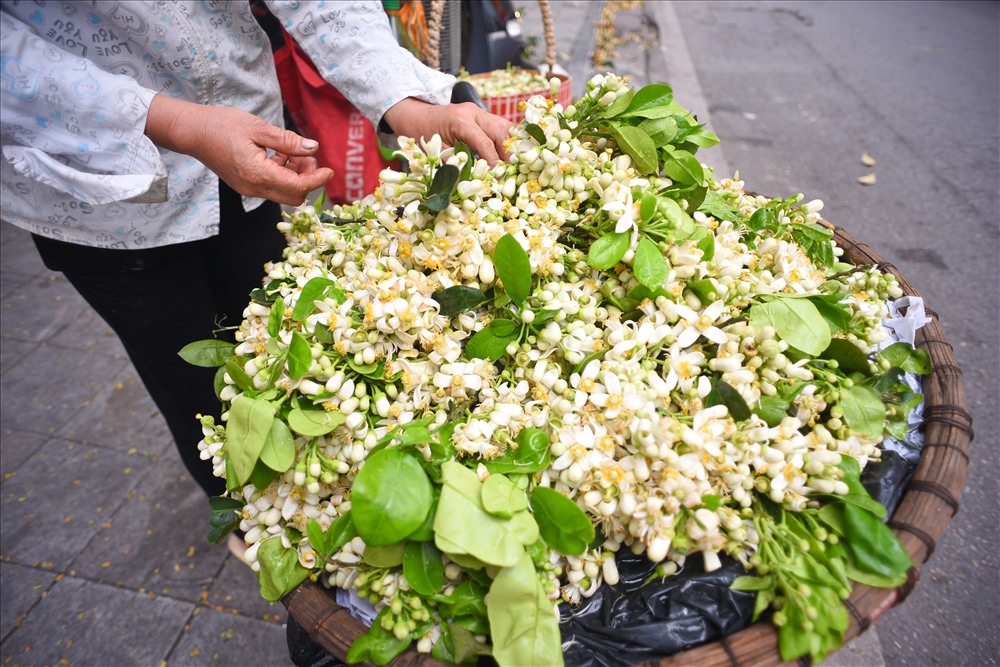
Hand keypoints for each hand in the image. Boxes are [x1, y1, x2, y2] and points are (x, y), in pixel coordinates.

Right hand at [144, 94, 332, 205]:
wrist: (192, 132)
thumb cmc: (221, 125)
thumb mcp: (258, 128)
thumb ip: (288, 141)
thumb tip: (313, 148)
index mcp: (258, 174)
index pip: (298, 187)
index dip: (317, 180)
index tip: (329, 170)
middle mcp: (254, 188)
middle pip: (294, 197)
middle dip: (307, 180)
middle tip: (307, 157)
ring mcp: (249, 189)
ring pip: (283, 193)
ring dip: (295, 176)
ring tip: (293, 152)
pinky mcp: (246, 185)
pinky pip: (271, 187)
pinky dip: (282, 174)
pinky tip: (280, 154)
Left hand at [382, 98, 512, 165]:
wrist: (416, 115)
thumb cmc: (422, 133)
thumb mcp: (434, 152)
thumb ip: (453, 165)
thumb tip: (469, 184)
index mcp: (460, 121)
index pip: (486, 143)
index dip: (495, 162)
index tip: (498, 177)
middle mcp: (473, 113)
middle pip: (500, 132)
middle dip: (508, 153)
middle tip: (512, 171)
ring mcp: (479, 112)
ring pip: (504, 126)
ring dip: (510, 145)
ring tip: (514, 164)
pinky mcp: (481, 115)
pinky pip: (500, 126)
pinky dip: (506, 139)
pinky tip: (510, 154)